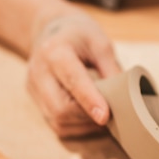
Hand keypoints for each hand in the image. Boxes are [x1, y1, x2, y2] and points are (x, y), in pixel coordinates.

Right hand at [27, 11, 121, 136]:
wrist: (51, 31)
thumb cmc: (79, 36)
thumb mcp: (100, 43)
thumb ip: (111, 70)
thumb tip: (124, 99)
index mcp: (55, 51)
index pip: (72, 80)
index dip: (89, 100)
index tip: (105, 116)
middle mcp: (39, 72)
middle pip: (60, 108)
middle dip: (88, 116)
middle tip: (111, 115)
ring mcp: (34, 88)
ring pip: (58, 120)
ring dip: (83, 124)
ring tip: (102, 116)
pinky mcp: (36, 100)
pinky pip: (56, 124)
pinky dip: (76, 127)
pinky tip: (89, 118)